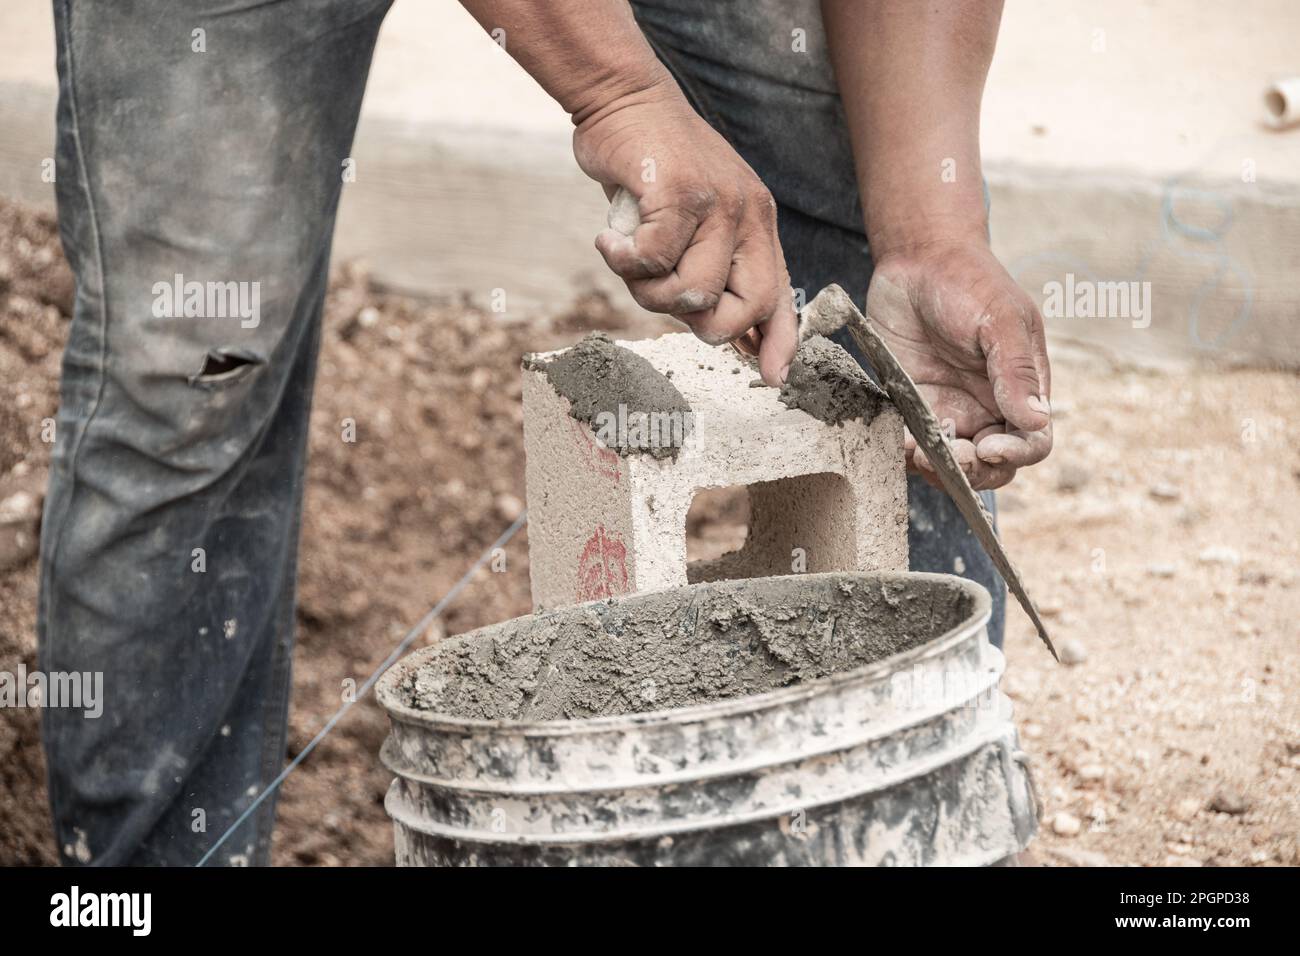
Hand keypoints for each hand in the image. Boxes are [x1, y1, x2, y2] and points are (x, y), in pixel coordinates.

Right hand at [572, 81, 797, 385]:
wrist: (625, 99)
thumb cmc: (653, 166)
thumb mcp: (695, 217)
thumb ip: (706, 263)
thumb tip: (712, 323)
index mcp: (757, 225)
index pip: (779, 295)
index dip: (778, 342)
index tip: (772, 376)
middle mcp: (748, 216)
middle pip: (743, 308)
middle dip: (698, 323)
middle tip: (661, 295)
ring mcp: (719, 204)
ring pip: (692, 292)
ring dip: (648, 291)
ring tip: (628, 258)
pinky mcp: (682, 193)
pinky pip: (652, 261)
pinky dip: (622, 260)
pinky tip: (608, 240)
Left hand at [866, 238, 1051, 490]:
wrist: (916, 259)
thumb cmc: (969, 282)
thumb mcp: (1000, 319)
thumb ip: (1016, 371)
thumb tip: (1036, 421)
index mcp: (1021, 389)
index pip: (1032, 442)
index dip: (1016, 454)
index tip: (989, 446)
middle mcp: (986, 407)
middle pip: (991, 465)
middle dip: (973, 471)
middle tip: (949, 455)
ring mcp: (946, 409)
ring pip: (949, 464)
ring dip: (935, 468)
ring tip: (916, 449)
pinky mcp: (908, 406)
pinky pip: (909, 443)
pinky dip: (903, 452)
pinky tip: (897, 439)